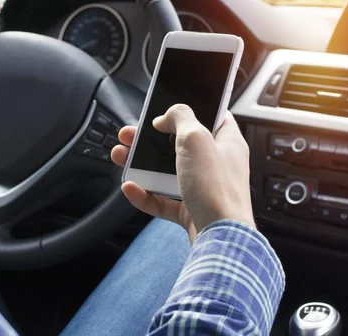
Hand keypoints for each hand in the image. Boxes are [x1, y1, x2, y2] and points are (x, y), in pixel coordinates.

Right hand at [112, 104, 253, 241]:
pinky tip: (130, 188)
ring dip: (142, 164)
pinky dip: (145, 194)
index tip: (167, 109)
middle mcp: (217, 164)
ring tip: (120, 156)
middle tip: (130, 134)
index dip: (189, 111)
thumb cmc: (216, 188)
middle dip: (151, 139)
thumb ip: (180, 117)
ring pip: (167, 172)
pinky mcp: (191, 211)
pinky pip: (164, 200)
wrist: (221, 238)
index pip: (212, 117)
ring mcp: (203, 189)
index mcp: (227, 142)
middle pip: (179, 144)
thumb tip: (167, 117)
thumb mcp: (195, 138)